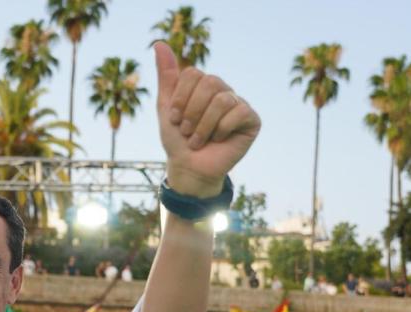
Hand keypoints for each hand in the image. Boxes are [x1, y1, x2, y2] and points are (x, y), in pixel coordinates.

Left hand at [154, 42, 260, 197]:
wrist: (190, 168)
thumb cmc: (178, 140)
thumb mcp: (166, 107)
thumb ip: (166, 76)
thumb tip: (159, 43)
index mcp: (202, 85)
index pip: (192, 73)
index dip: (180, 98)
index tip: (175, 119)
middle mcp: (222, 91)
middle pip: (210, 82)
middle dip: (192, 111)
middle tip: (187, 131)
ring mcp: (238, 103)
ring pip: (223, 99)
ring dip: (204, 125)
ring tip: (198, 140)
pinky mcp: (252, 119)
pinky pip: (239, 112)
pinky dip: (222, 129)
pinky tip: (219, 139)